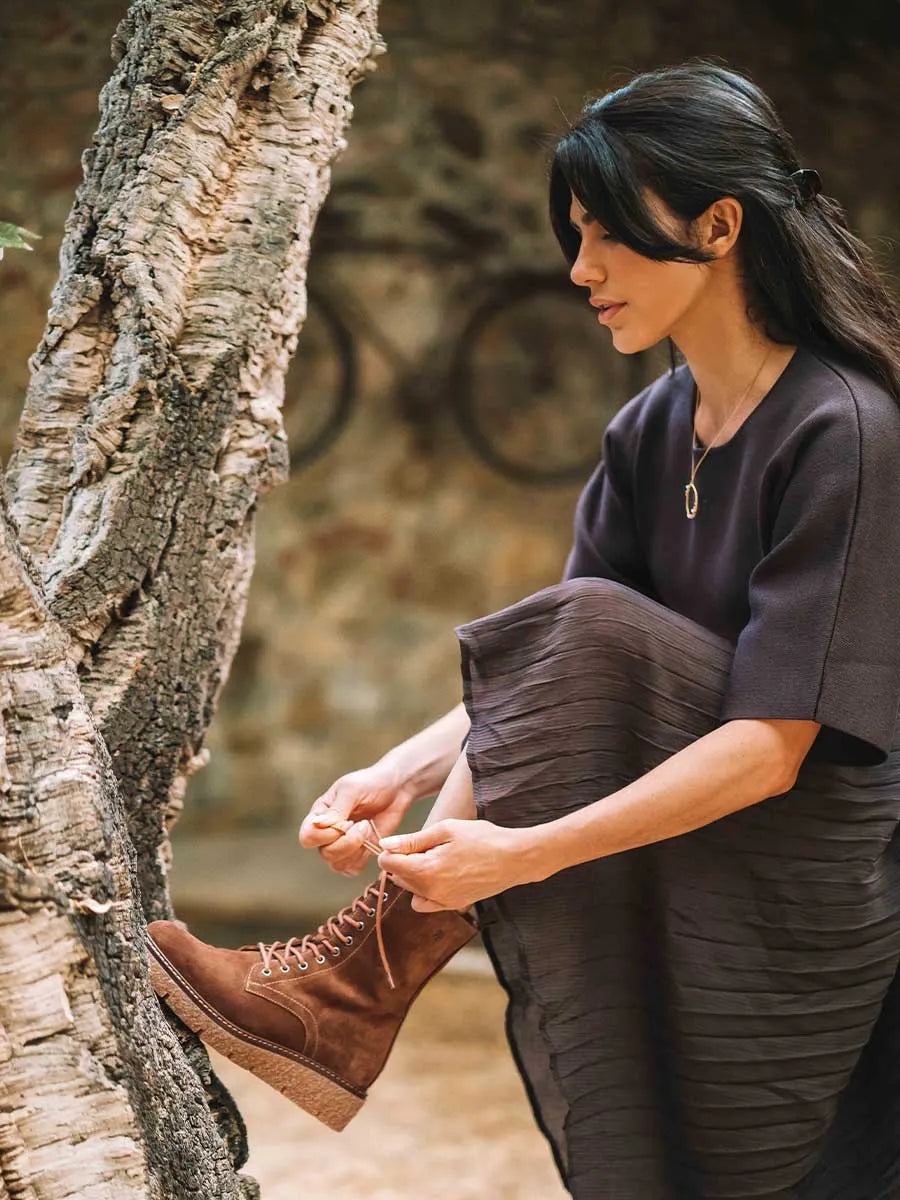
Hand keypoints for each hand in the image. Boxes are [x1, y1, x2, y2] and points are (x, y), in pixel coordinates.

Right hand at [298, 762, 415, 875]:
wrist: (395, 789)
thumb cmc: (371, 783)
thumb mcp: (352, 790)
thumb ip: (336, 810)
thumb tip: (317, 825)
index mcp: (319, 815)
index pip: (308, 837)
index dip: (325, 835)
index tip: (346, 822)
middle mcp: (327, 833)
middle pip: (324, 853)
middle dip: (347, 842)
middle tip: (363, 824)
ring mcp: (342, 845)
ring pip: (337, 864)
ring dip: (356, 850)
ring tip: (368, 828)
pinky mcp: (359, 853)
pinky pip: (352, 869)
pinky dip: (362, 860)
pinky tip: (371, 842)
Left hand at [376, 819, 537, 911]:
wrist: (515, 858)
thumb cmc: (483, 838)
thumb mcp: (445, 830)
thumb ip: (412, 840)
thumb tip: (385, 845)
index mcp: (426, 870)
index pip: (388, 863)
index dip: (390, 849)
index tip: (403, 841)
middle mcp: (431, 891)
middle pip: (398, 877)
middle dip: (403, 861)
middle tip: (425, 845)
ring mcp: (442, 902)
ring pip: (411, 890)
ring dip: (414, 875)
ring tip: (436, 857)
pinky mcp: (453, 906)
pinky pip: (425, 902)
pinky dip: (425, 891)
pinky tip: (440, 875)